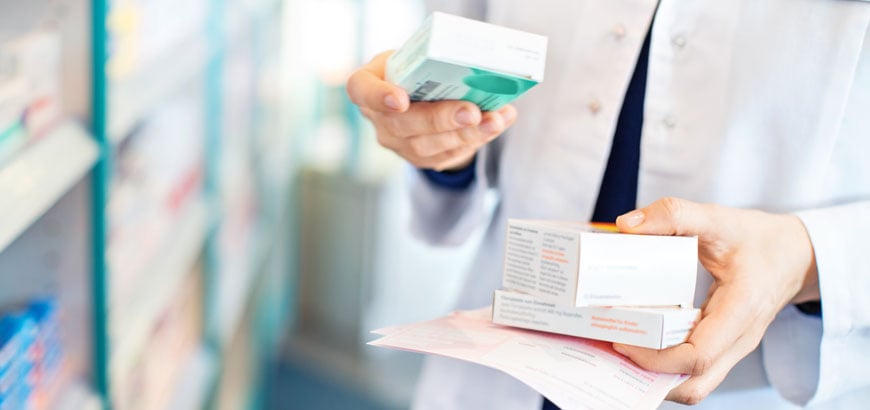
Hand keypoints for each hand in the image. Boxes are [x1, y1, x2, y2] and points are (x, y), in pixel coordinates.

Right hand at [346, 51, 516, 170]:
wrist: (419, 96)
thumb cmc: (416, 69)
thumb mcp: (416, 56)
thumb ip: (435, 61)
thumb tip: (482, 69)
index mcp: (368, 84)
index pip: (361, 89)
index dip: (378, 96)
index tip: (400, 100)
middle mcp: (378, 118)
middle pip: (403, 124)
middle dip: (441, 119)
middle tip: (471, 112)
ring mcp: (397, 143)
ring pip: (428, 146)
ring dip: (466, 134)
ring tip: (494, 121)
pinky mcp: (420, 158)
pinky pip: (447, 154)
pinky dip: (476, 139)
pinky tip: (496, 125)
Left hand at [613, 197, 819, 404]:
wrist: (795, 255)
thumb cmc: (758, 239)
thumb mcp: (718, 218)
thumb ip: (674, 215)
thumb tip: (627, 225)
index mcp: (741, 310)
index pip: (698, 355)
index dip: (656, 358)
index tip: (622, 340)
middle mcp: (739, 339)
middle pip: (695, 383)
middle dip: (650, 376)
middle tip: (613, 348)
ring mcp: (733, 348)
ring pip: (695, 383)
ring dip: (657, 376)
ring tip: (621, 351)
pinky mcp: (723, 347)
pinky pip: (694, 370)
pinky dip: (666, 367)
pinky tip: (640, 346)